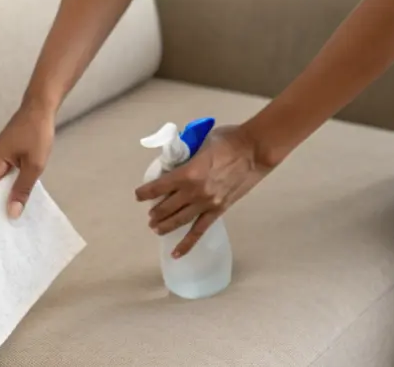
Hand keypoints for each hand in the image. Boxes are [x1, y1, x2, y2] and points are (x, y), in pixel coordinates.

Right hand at [0, 103, 54, 218]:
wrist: (40, 107)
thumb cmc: (37, 133)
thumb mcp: (34, 165)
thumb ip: (22, 189)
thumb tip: (12, 213)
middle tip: (9, 225)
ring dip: (7, 194)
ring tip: (16, 213)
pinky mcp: (6, 153)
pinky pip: (5, 173)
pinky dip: (11, 184)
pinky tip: (20, 194)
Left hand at [134, 125, 273, 258]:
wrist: (255, 150)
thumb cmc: (227, 140)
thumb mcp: (200, 142)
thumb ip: (186, 154)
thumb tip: (176, 160)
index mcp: (186, 173)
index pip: (158, 186)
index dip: (145, 192)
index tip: (139, 195)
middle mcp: (193, 192)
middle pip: (166, 206)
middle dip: (155, 212)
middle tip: (150, 215)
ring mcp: (206, 204)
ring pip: (179, 220)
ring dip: (165, 226)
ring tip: (155, 229)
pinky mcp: (218, 210)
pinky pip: (199, 231)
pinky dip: (186, 244)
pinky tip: (176, 254)